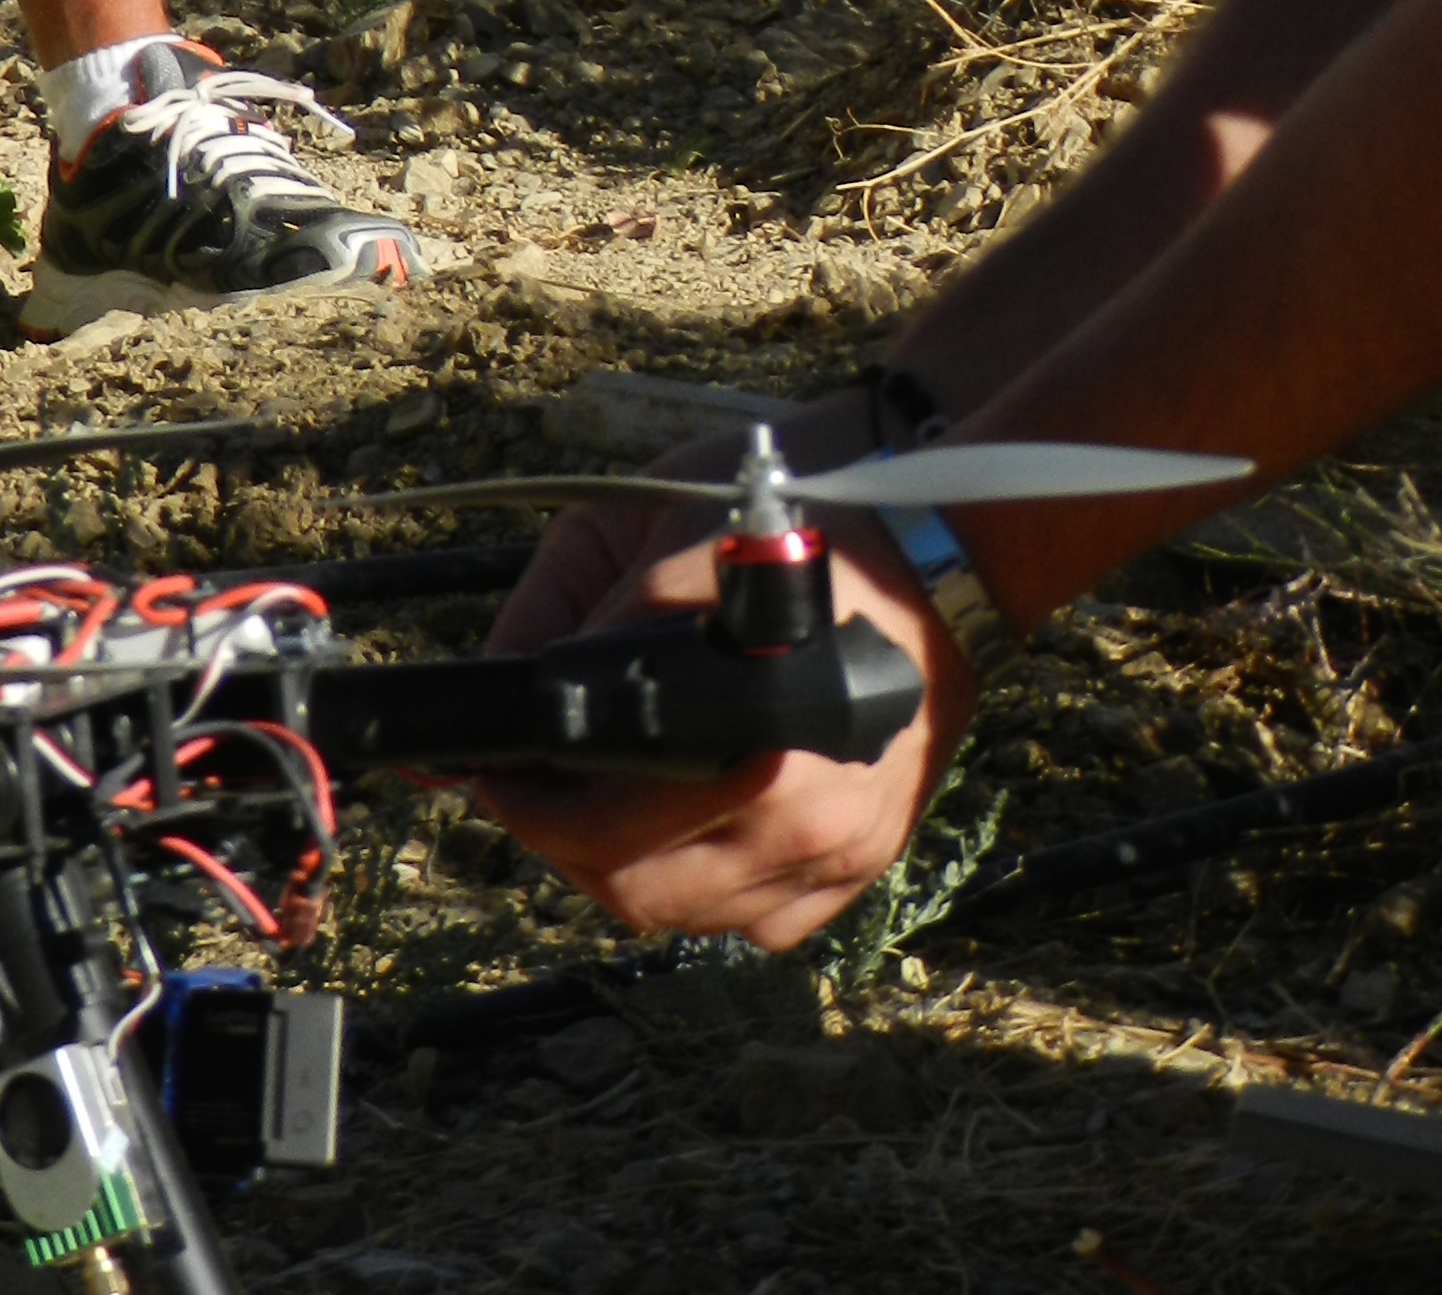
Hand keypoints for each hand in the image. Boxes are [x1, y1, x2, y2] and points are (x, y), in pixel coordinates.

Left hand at [474, 411, 978, 950]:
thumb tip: (503, 685)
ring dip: (630, 872)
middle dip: (565, 846)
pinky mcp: (870, 862)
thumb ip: (574, 609)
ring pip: (694, 916)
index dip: (530, 807)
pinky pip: (761, 922)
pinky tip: (690, 828)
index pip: (602, 828)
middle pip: (637, 890)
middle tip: (538, 791)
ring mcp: (842, 849)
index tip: (496, 773)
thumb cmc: (797, 519)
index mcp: (746, 727)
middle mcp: (800, 809)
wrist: (945, 538)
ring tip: (605, 803)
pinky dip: (709, 893)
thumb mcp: (659, 527)